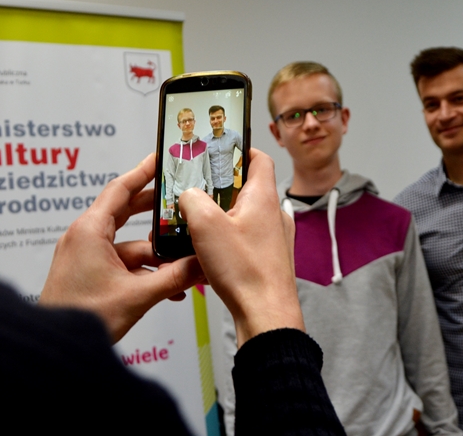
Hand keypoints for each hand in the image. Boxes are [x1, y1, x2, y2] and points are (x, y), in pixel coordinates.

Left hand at [39, 154, 205, 342]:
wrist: (54, 350)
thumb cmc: (80, 318)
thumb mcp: (137, 295)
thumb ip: (175, 277)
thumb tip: (203, 263)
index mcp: (90, 231)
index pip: (120, 189)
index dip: (143, 172)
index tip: (161, 160)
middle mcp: (86, 238)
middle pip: (126, 212)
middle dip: (157, 211)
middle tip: (181, 200)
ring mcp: (86, 257)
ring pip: (130, 245)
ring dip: (157, 255)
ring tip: (186, 265)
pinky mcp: (89, 274)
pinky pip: (123, 264)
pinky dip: (145, 272)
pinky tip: (170, 289)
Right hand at [178, 148, 303, 346]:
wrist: (267, 314)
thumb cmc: (246, 272)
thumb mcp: (206, 225)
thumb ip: (192, 199)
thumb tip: (188, 194)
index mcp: (264, 197)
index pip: (258, 158)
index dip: (240, 149)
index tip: (219, 149)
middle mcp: (274, 214)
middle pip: (248, 187)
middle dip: (222, 186)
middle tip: (199, 189)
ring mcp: (274, 238)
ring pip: (246, 214)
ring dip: (224, 214)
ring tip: (200, 222)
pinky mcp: (269, 259)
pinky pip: (247, 238)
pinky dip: (229, 238)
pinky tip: (210, 251)